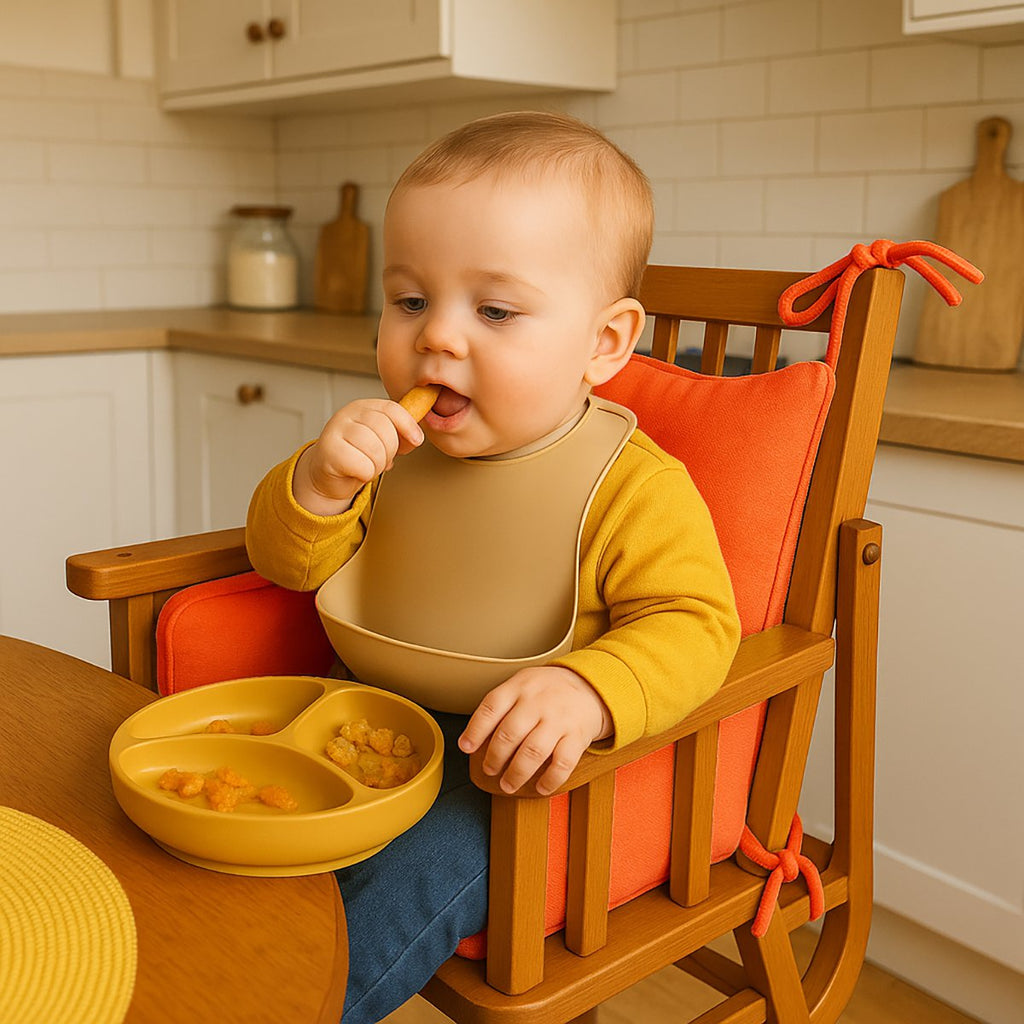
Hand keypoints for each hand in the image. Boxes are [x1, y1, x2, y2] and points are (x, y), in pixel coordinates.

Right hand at [293, 398, 423, 514]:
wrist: (327, 475)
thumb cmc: (356, 456)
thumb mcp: (380, 440)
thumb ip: (398, 434)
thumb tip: (415, 437)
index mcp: (362, 407)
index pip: (391, 408)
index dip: (408, 424)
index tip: (416, 440)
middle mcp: (347, 414)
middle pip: (385, 429)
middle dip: (390, 451)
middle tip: (380, 459)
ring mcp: (335, 431)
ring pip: (375, 449)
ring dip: (377, 465)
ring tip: (367, 465)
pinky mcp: (328, 452)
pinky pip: (363, 466)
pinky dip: (365, 474)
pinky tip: (356, 472)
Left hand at [458, 666, 612, 794]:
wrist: (591, 686)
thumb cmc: (547, 691)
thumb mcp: (522, 685)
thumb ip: (500, 706)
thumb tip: (471, 738)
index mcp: (520, 687)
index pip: (491, 707)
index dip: (475, 730)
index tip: (465, 748)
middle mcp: (538, 702)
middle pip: (509, 733)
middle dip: (494, 758)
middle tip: (489, 770)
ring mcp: (559, 719)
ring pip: (533, 751)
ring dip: (516, 773)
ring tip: (508, 784)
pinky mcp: (578, 736)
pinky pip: (562, 763)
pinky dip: (550, 780)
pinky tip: (540, 788)